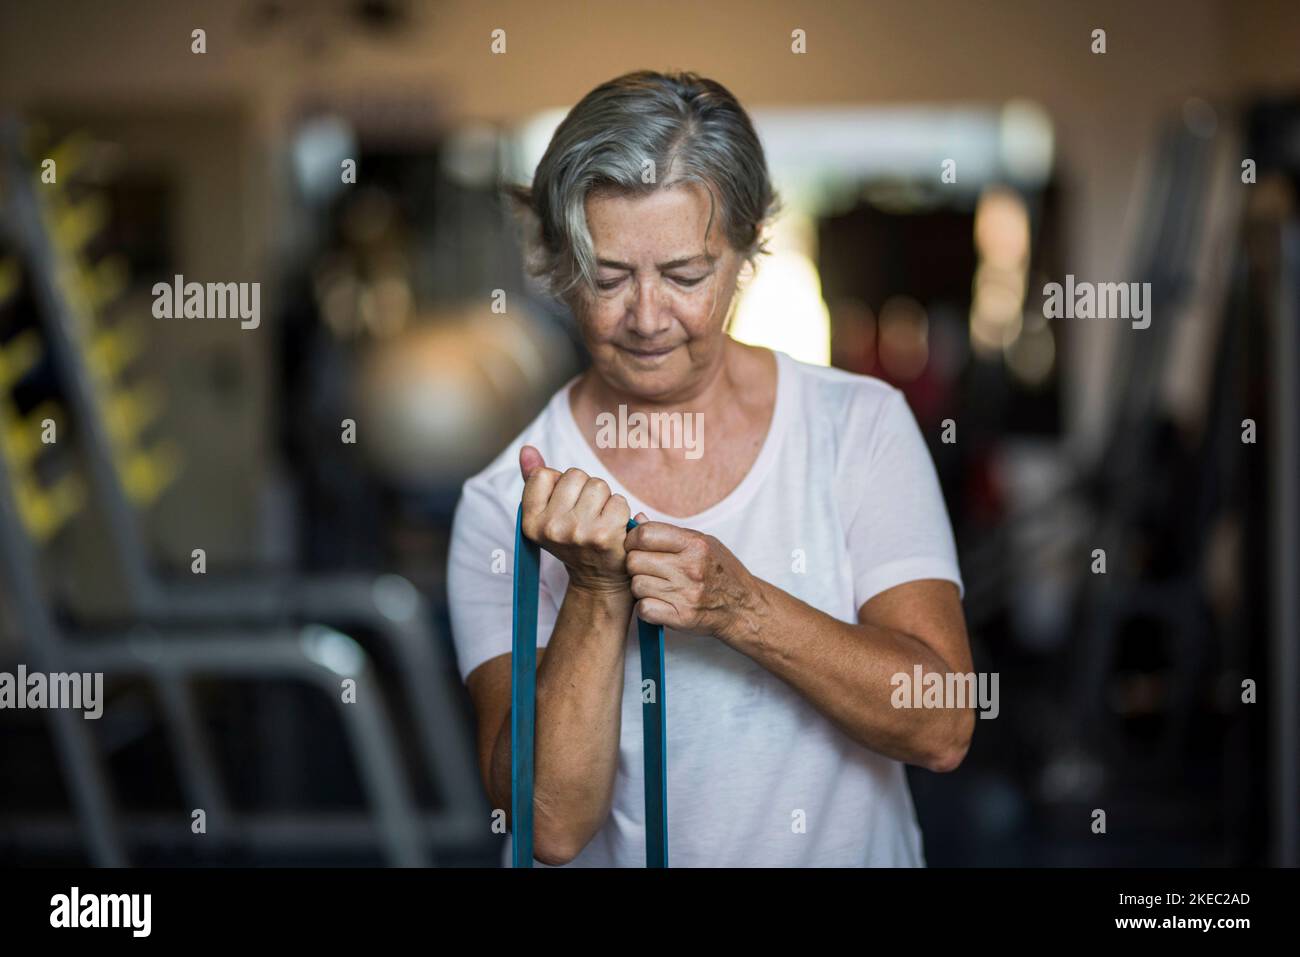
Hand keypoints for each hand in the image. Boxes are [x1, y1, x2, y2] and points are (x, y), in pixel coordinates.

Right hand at [519, 445, 631, 595]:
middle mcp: (550, 528)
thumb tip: (527, 448)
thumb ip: (535, 479)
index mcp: (530, 521)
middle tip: (586, 515)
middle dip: (585, 489)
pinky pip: (618, 500)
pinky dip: (620, 510)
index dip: (559, 484)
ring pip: (598, 485)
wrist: (598, 579)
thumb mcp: (547, 512)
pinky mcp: (603, 535)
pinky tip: (613, 528)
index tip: (564, 506)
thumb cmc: (574, 538)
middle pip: (575, 476)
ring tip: (599, 520)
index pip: (543, 474)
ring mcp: (576, 532)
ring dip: (604, 498)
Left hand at [624, 512, 756, 635]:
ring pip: (636, 585)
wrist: (744, 607)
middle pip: (634, 561)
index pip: (644, 534)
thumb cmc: (721, 572)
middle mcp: (691, 568)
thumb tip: (636, 520)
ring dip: (641, 588)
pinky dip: (646, 607)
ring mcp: (686, 594)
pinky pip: (644, 609)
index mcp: (694, 544)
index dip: (632, 540)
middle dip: (635, 565)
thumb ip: (669, 533)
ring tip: (656, 587)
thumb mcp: (703, 543)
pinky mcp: (682, 617)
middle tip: (647, 569)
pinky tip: (658, 603)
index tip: (636, 546)